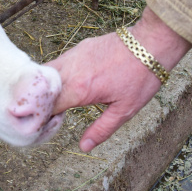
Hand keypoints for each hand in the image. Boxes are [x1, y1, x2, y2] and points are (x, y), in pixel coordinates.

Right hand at [48, 7, 191, 151]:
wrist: (151, 43)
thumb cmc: (141, 77)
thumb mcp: (125, 110)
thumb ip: (101, 129)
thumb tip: (84, 146)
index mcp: (80, 89)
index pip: (48, 106)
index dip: (43, 118)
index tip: (43, 126)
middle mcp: (71, 70)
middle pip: (42, 88)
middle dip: (40, 102)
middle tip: (44, 114)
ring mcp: (74, 55)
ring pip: (47, 71)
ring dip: (46, 86)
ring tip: (52, 100)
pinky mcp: (80, 46)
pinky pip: (60, 61)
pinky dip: (56, 73)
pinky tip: (65, 83)